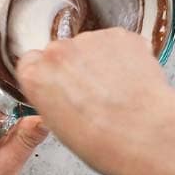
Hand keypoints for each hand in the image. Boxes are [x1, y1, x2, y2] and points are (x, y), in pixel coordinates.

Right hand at [15, 27, 174, 174]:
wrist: (140, 131)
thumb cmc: (101, 140)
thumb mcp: (59, 125)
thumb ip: (55, 97)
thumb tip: (67, 92)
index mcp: (35, 76)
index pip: (34, 63)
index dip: (51, 74)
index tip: (63, 83)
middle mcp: (58, 51)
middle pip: (64, 51)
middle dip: (78, 65)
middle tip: (97, 90)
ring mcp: (90, 39)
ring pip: (94, 45)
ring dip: (104, 60)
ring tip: (119, 89)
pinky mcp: (120, 35)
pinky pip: (120, 43)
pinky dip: (127, 56)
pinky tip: (133, 79)